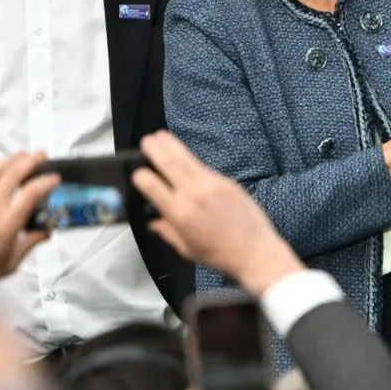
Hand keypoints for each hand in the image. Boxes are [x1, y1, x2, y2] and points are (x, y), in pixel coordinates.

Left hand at [0, 152, 55, 289]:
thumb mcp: (12, 262)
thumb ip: (31, 243)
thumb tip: (46, 232)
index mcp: (6, 224)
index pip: (32, 193)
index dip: (46, 181)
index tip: (54, 178)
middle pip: (13, 173)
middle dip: (30, 160)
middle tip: (40, 155)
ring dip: (8, 158)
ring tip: (19, 154)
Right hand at [132, 132, 302, 296]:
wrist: (254, 250)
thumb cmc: (219, 254)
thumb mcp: (186, 249)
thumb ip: (167, 232)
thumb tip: (153, 221)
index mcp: (181, 214)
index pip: (154, 187)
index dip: (141, 177)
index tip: (136, 172)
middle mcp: (195, 194)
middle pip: (170, 164)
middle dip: (155, 150)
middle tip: (146, 140)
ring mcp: (212, 185)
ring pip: (187, 159)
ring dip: (172, 145)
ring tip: (160, 135)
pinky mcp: (227, 181)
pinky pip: (203, 167)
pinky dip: (191, 160)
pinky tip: (184, 156)